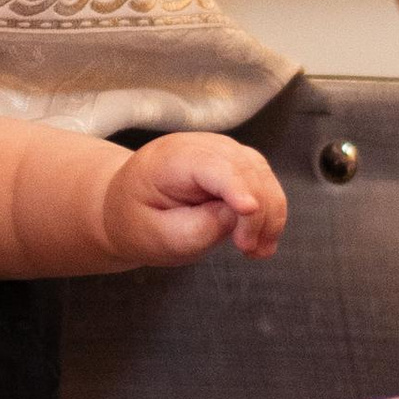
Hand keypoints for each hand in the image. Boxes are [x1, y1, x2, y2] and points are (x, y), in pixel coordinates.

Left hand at [101, 129, 285, 264]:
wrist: (129, 207)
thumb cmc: (139, 221)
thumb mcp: (158, 237)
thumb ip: (197, 229)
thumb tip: (239, 215)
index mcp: (170, 159)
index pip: (212, 165)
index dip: (234, 185)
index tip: (249, 210)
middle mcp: (201, 146)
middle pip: (245, 170)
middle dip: (256, 212)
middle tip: (248, 250)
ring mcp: (223, 152)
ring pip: (263, 176)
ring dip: (269, 216)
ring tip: (256, 252)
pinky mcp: (238, 165)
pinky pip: (265, 184)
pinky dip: (269, 214)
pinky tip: (260, 241)